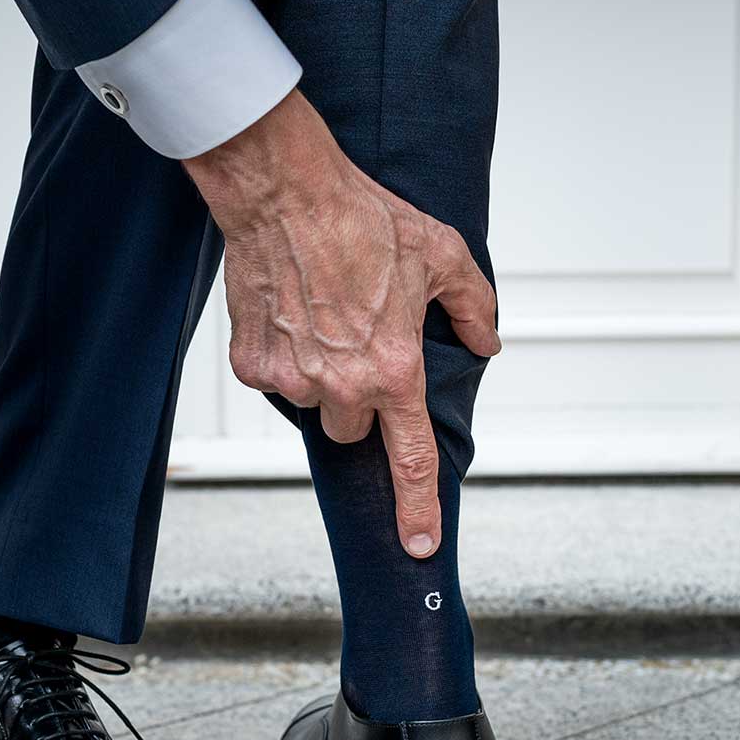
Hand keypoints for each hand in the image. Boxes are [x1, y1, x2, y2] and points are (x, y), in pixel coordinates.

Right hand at [184, 91, 499, 558]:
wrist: (285, 194)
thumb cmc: (363, 218)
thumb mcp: (442, 254)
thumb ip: (472, 307)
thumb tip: (485, 342)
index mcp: (395, 369)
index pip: (412, 458)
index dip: (418, 508)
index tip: (420, 545)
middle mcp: (343, 385)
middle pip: (354, 429)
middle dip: (360, 398)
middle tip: (359, 342)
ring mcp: (293, 378)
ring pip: (314, 404)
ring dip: (320, 376)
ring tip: (323, 315)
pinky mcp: (253, 364)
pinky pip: (273, 380)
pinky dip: (282, 354)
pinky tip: (291, 310)